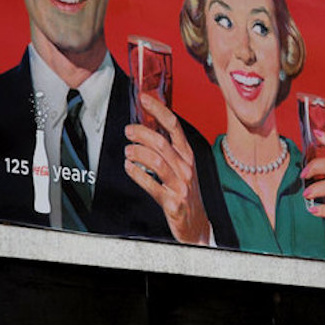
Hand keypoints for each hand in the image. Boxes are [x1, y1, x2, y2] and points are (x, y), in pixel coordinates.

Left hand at [124, 92, 209, 244]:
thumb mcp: (183, 168)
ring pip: (155, 161)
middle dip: (141, 133)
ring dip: (137, 153)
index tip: (144, 98)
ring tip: (127, 152)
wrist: (197, 225)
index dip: (158, 110)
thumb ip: (169, 150)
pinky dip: (136, 174)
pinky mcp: (172, 202)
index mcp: (188, 155)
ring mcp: (180, 185)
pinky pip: (150, 184)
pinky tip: (128, 169)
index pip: (174, 125)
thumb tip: (146, 130)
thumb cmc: (186, 192)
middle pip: (161, 142)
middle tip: (128, 131)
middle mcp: (186, 167)